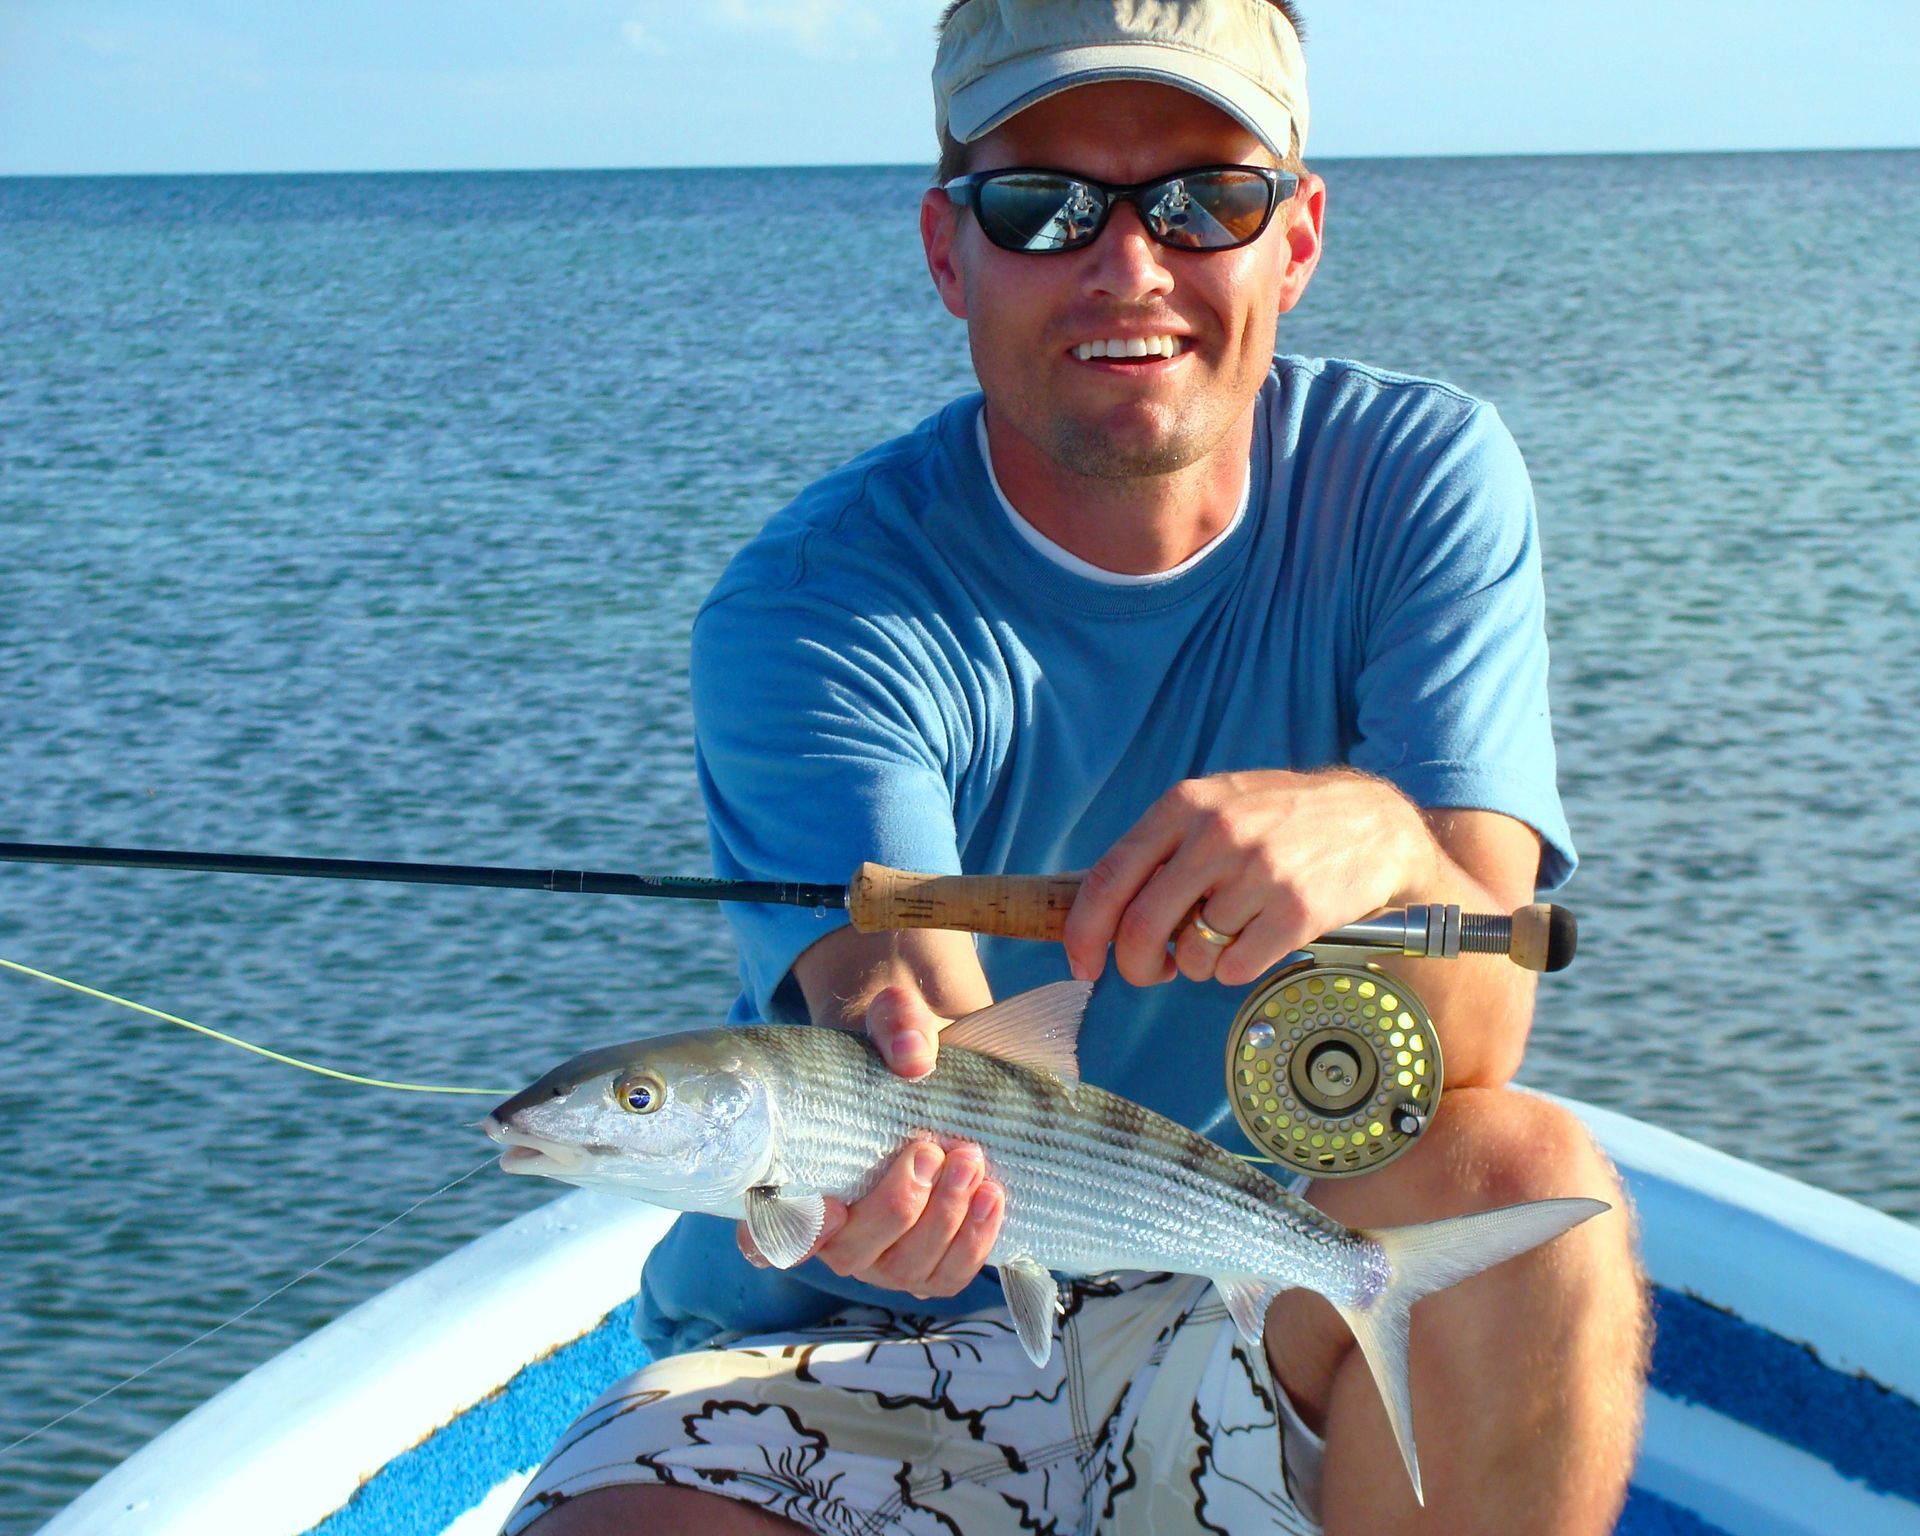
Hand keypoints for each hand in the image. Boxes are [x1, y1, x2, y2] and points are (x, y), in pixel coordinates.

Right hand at [737, 985, 1005, 1298]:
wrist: (946, 1076)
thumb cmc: (898, 1053)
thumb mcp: (893, 1022)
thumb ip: (896, 1025)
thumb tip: (912, 1056)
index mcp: (799, 1180)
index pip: (769, 1231)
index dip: (791, 1233)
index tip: (829, 1206)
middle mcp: (835, 1234)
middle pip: (851, 1251)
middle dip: (897, 1205)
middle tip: (931, 1150)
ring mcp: (883, 1258)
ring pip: (905, 1268)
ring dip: (943, 1219)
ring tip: (970, 1162)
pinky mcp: (931, 1266)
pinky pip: (948, 1275)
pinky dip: (974, 1240)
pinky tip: (991, 1194)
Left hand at [1062, 769, 1438, 988]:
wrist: (1375, 825)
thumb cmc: (1281, 822)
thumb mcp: (1217, 807)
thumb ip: (1162, 848)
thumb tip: (1101, 911)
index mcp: (1184, 806)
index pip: (1110, 877)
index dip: (1085, 931)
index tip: (1082, 964)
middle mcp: (1217, 834)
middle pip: (1141, 927)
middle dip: (1136, 966)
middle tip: (1151, 973)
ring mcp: (1258, 872)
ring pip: (1192, 954)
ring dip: (1200, 962)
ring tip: (1230, 933)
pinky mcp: (1296, 911)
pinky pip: (1235, 969)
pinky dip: (1238, 968)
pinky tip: (1259, 941)